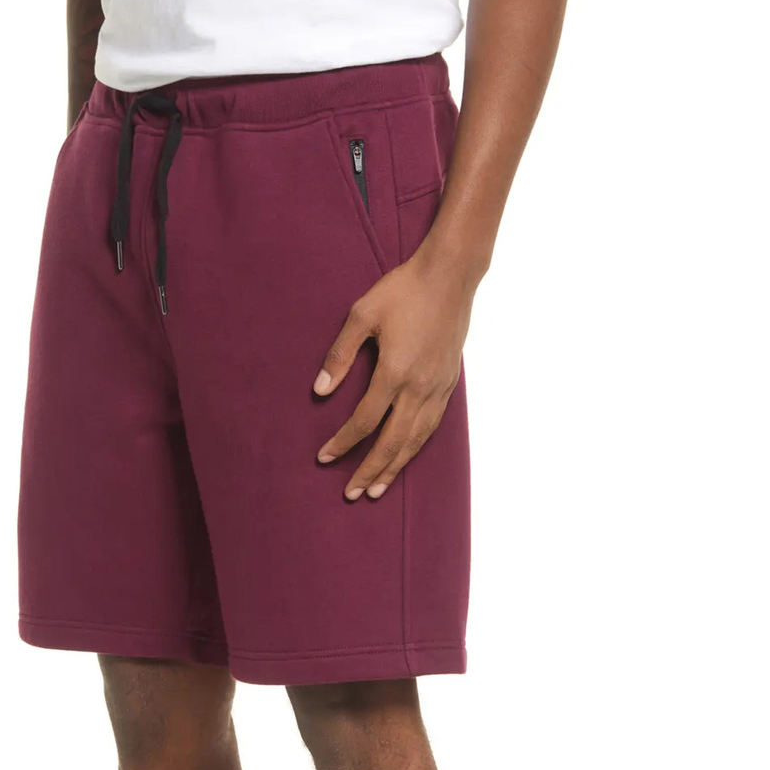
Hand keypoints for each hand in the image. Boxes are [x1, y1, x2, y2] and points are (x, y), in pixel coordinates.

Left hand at [313, 248, 474, 500]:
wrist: (450, 276)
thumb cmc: (401, 290)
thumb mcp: (361, 315)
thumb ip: (339, 355)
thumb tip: (319, 390)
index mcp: (395, 372)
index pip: (364, 421)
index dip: (342, 443)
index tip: (324, 458)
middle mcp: (419, 387)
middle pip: (392, 442)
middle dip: (369, 470)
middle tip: (350, 494)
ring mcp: (438, 387)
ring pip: (416, 440)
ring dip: (395, 467)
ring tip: (377, 489)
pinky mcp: (449, 384)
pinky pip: (432, 426)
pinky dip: (416, 447)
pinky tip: (405, 456)